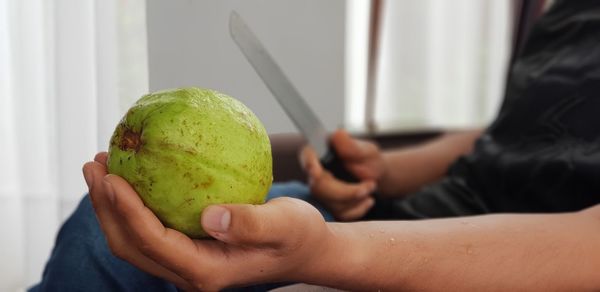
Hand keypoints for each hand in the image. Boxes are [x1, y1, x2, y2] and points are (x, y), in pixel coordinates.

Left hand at [83, 152, 333, 290]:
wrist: (305, 249)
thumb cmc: (298, 236)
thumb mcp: (285, 225)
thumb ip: (251, 224)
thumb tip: (210, 217)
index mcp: (207, 270)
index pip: (154, 241)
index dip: (126, 211)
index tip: (111, 177)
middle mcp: (190, 272)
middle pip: (131, 244)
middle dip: (105, 207)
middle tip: (96, 165)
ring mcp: (187, 263)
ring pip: (135, 240)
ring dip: (112, 206)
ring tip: (103, 167)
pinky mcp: (189, 249)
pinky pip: (151, 229)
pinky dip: (133, 205)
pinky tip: (134, 177)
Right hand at [299, 130, 385, 220]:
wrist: (376, 177)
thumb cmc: (369, 160)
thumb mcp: (365, 150)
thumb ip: (352, 146)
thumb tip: (339, 134)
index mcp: (321, 152)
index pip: (307, 156)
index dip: (309, 163)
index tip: (315, 172)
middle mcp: (315, 172)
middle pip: (320, 187)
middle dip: (347, 191)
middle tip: (370, 185)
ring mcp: (320, 191)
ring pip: (331, 204)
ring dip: (356, 199)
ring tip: (371, 187)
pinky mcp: (329, 206)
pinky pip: (339, 215)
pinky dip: (357, 209)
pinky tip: (367, 200)